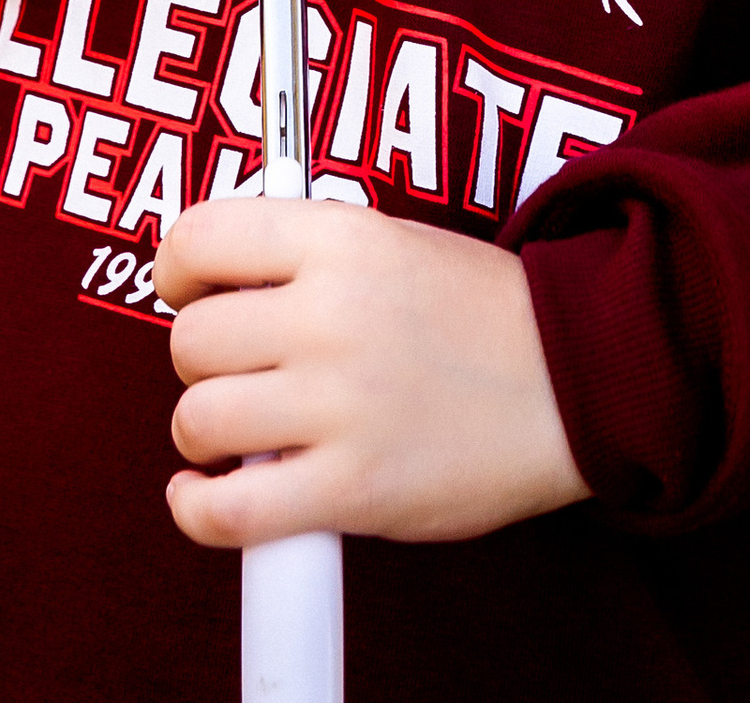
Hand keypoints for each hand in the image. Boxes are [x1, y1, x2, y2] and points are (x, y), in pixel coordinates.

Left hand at [156, 194, 588, 544]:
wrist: (573, 381)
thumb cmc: (479, 313)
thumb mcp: (393, 241)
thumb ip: (307, 254)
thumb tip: (215, 280)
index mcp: (341, 239)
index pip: (200, 238)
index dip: (177, 271)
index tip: (185, 291)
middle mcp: (331, 313)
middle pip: (191, 339)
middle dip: (201, 362)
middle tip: (240, 371)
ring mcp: (341, 404)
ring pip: (199, 419)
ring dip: (207, 434)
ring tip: (243, 435)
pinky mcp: (354, 489)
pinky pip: (231, 511)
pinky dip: (200, 510)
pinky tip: (208, 497)